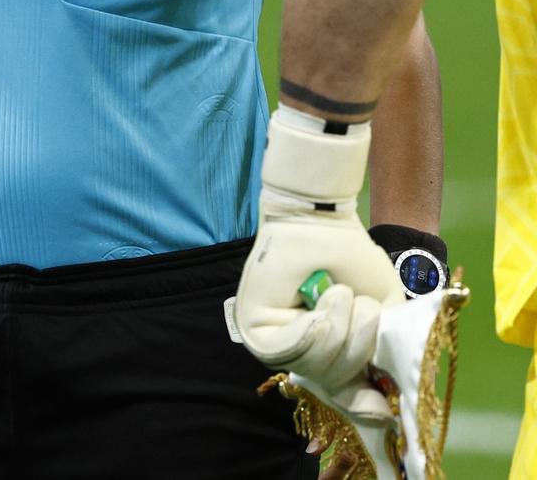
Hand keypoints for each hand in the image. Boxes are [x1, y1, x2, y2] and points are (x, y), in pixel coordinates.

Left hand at [236, 211, 403, 412]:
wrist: (324, 222)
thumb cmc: (353, 260)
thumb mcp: (383, 312)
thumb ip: (383, 353)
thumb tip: (379, 413)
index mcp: (332, 354)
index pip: (344, 396)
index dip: (362, 405)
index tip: (383, 415)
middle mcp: (300, 354)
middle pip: (335, 382)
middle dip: (357, 345)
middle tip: (359, 304)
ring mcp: (275, 344)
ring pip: (315, 368)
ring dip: (338, 330)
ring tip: (338, 293)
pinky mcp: (253, 329)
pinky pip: (289, 352)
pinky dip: (312, 331)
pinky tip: (318, 310)